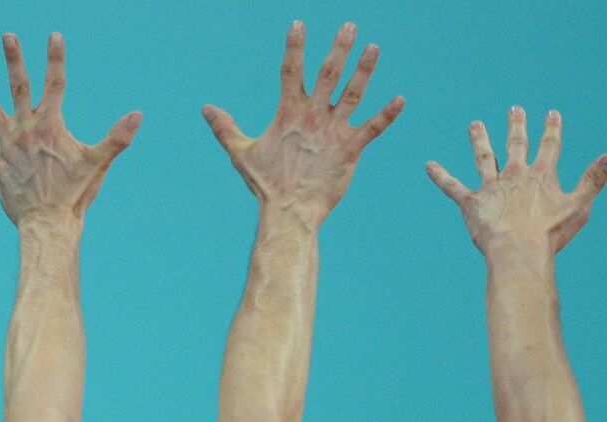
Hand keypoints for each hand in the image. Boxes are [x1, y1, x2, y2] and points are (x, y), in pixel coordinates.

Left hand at [0, 33, 140, 227]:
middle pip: (19, 87)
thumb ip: (117, 138)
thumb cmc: (75, 194)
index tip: (54, 36)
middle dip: (14, 60)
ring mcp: (7, 145)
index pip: (55, 84)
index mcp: (50, 126)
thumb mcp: (98, 163)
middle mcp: (26, 130)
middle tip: (7, 36)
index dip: (55, 59)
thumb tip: (138, 115)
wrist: (48, 223)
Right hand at [202, 21, 402, 228]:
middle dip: (339, 48)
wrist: (289, 212)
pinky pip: (372, 128)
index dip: (294, 47)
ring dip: (365, 70)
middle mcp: (313, 116)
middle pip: (328, 73)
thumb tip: (205, 109)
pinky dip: (388, 114)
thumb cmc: (265, 185)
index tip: (299, 24)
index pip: (290, 71)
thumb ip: (225, 128)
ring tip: (374, 48)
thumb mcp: (241, 153)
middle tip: (350, 25)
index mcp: (288, 113)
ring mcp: (333, 131)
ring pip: (353, 94)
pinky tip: (401, 99)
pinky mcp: (350, 150)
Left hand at [427, 108, 606, 257]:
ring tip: (474, 124)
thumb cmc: (550, 234)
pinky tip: (428, 165)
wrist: (519, 250)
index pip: (549, 146)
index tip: (552, 113)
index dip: (551, 129)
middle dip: (516, 125)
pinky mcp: (471, 203)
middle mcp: (515, 174)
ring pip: (484, 157)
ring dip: (479, 139)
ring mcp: (491, 187)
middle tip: (514, 108)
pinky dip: (439, 176)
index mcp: (541, 175)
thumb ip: (593, 179)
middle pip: (516, 143)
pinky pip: (452, 187)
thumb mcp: (579, 206)